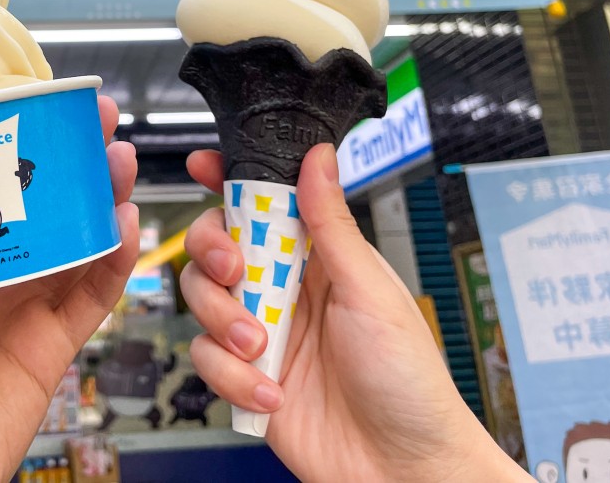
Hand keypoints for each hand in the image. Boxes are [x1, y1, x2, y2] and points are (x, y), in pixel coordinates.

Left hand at [0, 97, 138, 482]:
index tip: (13, 105)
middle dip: (62, 160)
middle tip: (85, 118)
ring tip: (114, 158)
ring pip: (69, 242)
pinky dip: (113, 260)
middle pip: (31, 207)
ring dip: (97, 197)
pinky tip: (122, 223)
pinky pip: (88, 299)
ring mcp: (15, 314)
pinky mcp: (47, 352)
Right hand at [180, 144, 529, 482]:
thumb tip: (316, 157)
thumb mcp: (370, 292)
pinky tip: (271, 395)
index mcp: (318, 257)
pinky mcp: (244, 379)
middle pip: (215, 245)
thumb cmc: (408, 381)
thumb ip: (332, 225)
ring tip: (262, 349)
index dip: (230, 179)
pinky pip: (205, 360)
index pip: (265, 203)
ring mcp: (260, 333)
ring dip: (223, 323)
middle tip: (235, 271)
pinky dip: (232, 379)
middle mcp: (283, 289)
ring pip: (201, 301)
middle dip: (212, 253)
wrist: (403, 470)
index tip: (204, 164)